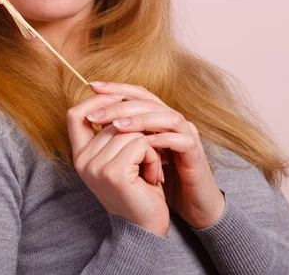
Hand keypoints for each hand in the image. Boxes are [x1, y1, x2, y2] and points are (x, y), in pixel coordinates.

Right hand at [66, 91, 169, 237]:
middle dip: (137, 130)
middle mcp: (83, 161)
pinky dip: (153, 156)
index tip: (118, 99)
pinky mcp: (114, 173)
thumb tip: (117, 94)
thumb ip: (112, 131)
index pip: (75, 114)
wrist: (146, 226)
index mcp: (80, 155)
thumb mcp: (120, 155)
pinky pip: (140, 142)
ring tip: (149, 168)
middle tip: (146, 156)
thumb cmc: (138, 186)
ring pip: (129, 129)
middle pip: (113, 119)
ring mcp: (96, 167)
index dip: (96, 100)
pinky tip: (151, 176)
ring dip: (149, 146)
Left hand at [87, 81, 225, 229]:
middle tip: (98, 115)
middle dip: (121, 105)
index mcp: (160, 117)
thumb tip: (93, 124)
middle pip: (149, 101)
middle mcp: (174, 121)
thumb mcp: (139, 154)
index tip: (92, 86)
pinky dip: (163, 140)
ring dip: (141, 120)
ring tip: (117, 127)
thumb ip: (124, 138)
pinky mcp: (195, 153)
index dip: (116, 88)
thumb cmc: (164, 177)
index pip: (138, 94)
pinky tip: (145, 145)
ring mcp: (187, 134)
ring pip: (167, 116)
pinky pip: (181, 140)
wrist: (193, 202)